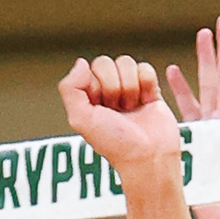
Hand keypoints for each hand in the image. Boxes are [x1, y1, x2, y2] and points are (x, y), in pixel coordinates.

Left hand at [58, 53, 181, 183]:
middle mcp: (107, 92)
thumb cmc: (115, 144)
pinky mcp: (149, 89)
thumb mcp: (80, 119)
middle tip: (117, 109)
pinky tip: (145, 101)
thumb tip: (81, 62)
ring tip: (131, 108)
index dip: (96, 86)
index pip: (88, 69)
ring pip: (126, 62)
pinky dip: (147, 84)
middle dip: (113, 86)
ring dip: (130, 87)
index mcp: (89, 98)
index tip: (102, 108)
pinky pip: (146, 68)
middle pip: (106, 63)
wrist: (147, 156)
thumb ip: (70, 88)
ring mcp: (129, 89)